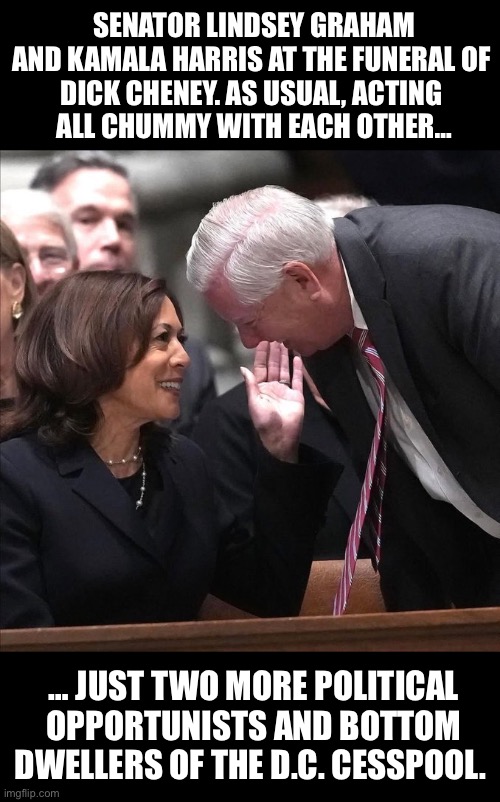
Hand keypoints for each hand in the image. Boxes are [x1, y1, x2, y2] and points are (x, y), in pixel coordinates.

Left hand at [240, 341, 303, 462]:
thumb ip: (250, 385)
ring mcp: (285, 391)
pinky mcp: (297, 396)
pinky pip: (297, 380)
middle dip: (274, 353)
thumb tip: (243, 368)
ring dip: (285, 358)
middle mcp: (272, 387)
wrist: (281, 437)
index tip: (263, 341)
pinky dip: (298, 369)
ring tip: (286, 343)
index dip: (261, 355)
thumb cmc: (264, 422)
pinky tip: (298, 358)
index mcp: (260, 389)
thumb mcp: (254, 402)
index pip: (260, 368)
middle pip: (273, 367)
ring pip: (285, 370)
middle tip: (276, 337)